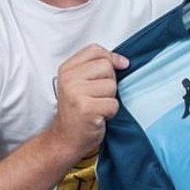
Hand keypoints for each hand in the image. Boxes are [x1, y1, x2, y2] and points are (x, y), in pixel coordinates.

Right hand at [47, 44, 128, 161]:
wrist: (66, 139)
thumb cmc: (77, 111)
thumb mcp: (80, 84)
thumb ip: (96, 68)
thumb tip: (123, 62)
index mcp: (66, 69)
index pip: (95, 50)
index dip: (110, 58)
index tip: (116, 68)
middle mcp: (69, 79)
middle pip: (106, 67)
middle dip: (109, 82)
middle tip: (97, 96)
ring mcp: (76, 94)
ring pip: (112, 86)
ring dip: (110, 99)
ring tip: (97, 107)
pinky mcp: (87, 109)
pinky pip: (113, 104)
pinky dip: (110, 113)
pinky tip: (99, 117)